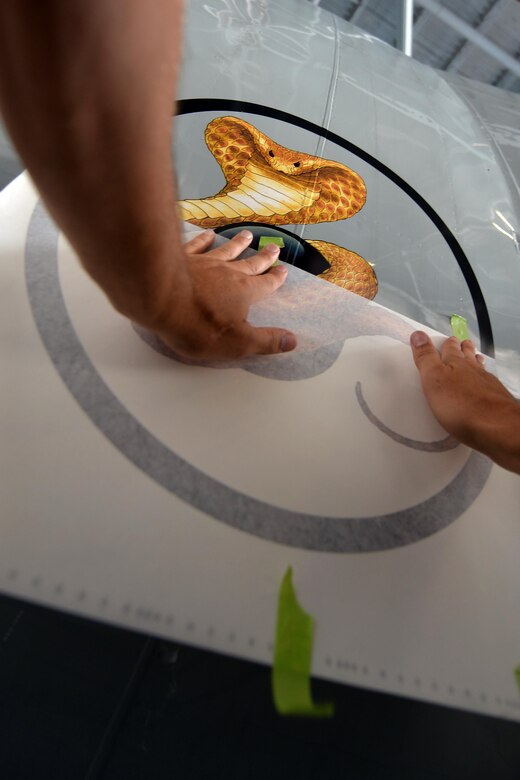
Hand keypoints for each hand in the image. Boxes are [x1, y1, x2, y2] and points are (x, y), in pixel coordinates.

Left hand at [152, 229, 296, 359]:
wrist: (161, 298)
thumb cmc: (199, 325)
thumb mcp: (238, 343)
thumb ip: (265, 341)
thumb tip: (292, 341)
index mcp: (244, 292)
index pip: (265, 285)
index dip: (275, 279)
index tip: (283, 271)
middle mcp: (228, 272)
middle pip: (250, 263)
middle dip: (263, 257)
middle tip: (274, 248)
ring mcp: (205, 262)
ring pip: (226, 250)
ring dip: (238, 243)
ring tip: (247, 235)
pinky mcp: (183, 258)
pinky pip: (197, 245)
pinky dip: (204, 239)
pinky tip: (208, 235)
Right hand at [410, 331, 519, 472]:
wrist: (496, 426)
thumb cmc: (462, 405)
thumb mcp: (434, 379)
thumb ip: (426, 357)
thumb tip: (419, 334)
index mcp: (455, 364)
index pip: (449, 348)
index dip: (446, 342)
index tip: (444, 337)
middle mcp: (473, 370)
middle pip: (467, 355)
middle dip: (462, 347)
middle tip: (460, 342)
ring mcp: (486, 383)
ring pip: (479, 367)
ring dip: (475, 360)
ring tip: (474, 355)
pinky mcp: (495, 398)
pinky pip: (488, 382)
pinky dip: (484, 378)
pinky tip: (484, 382)